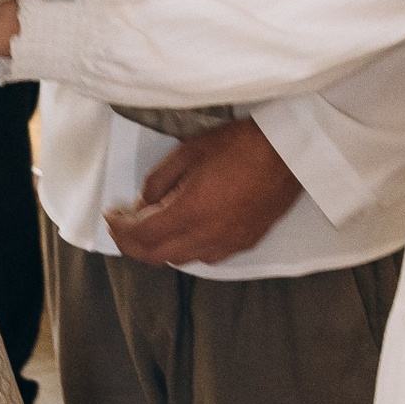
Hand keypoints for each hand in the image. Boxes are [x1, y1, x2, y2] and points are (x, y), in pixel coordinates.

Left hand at [105, 119, 297, 268]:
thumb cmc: (245, 144)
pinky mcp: (246, 241)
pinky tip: (186, 233)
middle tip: (123, 230)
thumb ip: (162, 179)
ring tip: (150, 231)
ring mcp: (229, 242)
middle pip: (157, 255)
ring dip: (160, 249)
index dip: (120, 230)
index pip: (142, 235)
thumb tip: (146, 200)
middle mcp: (208, 235)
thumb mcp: (191, 150)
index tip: (112, 217)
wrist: (292, 152)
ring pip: (182, 259)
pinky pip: (208, 256)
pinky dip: (188, 250)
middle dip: (133, 246)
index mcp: (190, 212)